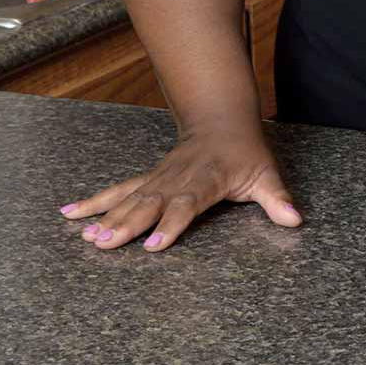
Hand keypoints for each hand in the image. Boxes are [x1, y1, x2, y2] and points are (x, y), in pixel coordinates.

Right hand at [58, 120, 300, 250]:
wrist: (222, 120)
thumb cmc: (245, 153)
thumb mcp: (266, 174)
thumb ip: (277, 199)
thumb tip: (296, 220)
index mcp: (207, 180)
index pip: (186, 204)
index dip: (171, 223)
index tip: (153, 244)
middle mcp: (178, 178)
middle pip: (150, 203)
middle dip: (127, 224)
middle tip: (103, 244)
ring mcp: (160, 178)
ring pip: (130, 197)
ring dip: (106, 216)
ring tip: (85, 237)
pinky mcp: (148, 178)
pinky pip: (119, 190)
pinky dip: (94, 200)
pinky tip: (69, 212)